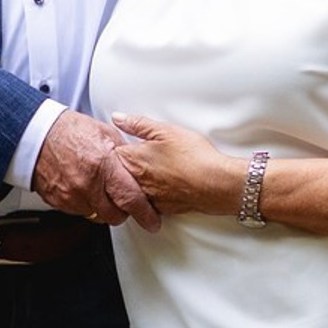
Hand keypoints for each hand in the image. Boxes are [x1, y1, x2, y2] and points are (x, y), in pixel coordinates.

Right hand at [31, 109, 161, 229]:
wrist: (36, 135)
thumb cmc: (68, 131)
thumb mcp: (105, 133)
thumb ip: (124, 154)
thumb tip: (138, 167)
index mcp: (103, 165)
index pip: (130, 199)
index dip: (145, 214)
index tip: (152, 222)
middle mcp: (87, 185)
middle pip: (115, 215)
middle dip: (123, 211)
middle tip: (124, 201)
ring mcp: (71, 196)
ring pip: (97, 216)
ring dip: (103, 208)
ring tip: (99, 188)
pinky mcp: (59, 202)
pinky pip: (80, 212)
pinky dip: (86, 204)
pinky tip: (84, 188)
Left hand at [108, 115, 236, 218]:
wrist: (215, 183)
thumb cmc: (193, 156)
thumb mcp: (165, 130)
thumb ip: (138, 123)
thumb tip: (117, 118)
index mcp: (132, 159)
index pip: (111, 152)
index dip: (120, 145)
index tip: (129, 143)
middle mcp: (135, 181)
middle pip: (119, 172)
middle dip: (127, 164)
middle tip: (146, 155)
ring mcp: (146, 197)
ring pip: (133, 187)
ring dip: (139, 179)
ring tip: (158, 169)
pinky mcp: (160, 208)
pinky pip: (149, 201)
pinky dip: (154, 193)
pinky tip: (167, 184)